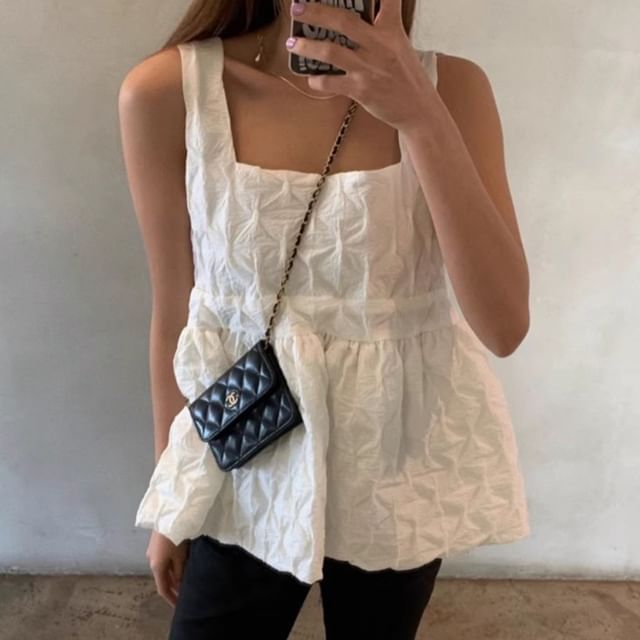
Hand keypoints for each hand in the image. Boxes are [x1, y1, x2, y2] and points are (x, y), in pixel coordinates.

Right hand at [146, 531, 189, 607]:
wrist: (168, 515)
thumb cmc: (174, 537)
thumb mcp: (180, 557)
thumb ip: (180, 572)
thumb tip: (180, 584)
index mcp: (156, 567)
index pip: (163, 589)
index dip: (171, 599)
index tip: (179, 606)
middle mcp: (152, 560)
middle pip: (163, 578)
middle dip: (174, 586)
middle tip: (185, 593)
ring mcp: (153, 551)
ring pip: (164, 568)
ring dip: (174, 575)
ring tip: (186, 580)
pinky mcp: (157, 543)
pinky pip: (165, 559)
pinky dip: (172, 565)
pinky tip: (182, 564)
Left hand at [286, 0, 435, 129]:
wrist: (418, 110)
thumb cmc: (407, 78)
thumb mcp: (400, 46)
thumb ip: (380, 31)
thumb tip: (352, 22)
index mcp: (392, 30)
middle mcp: (379, 45)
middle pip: (343, 21)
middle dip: (316, 12)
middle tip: (297, 7)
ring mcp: (368, 68)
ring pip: (331, 51)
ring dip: (308, 46)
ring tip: (293, 43)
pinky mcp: (361, 90)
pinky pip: (332, 83)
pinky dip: (318, 81)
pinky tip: (312, 79)